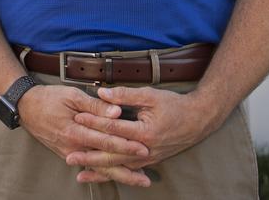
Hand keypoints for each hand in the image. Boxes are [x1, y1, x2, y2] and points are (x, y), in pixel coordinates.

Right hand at [16, 85, 153, 187]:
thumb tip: (117, 111)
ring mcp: (71, 153)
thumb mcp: (72, 95)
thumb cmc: (49, 98)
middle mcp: (74, 147)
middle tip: (147, 176)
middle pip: (105, 162)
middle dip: (127, 170)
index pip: (106, 141)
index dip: (126, 145)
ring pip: (98, 168)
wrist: (26, 108)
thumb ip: (95, 105)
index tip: (143, 148)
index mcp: (76, 132)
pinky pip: (89, 166)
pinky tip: (115, 176)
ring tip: (138, 180)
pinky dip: (103, 174)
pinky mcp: (68, 154)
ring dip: (119, 175)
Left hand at [68, 86, 216, 183]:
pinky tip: (100, 176)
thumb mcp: (150, 95)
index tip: (77, 118)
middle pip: (113, 155)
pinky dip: (113, 173)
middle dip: (90, 157)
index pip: (114, 128)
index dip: (94, 122)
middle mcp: (145, 150)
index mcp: (145, 132)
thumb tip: (102, 92)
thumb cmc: (174, 105)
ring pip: (119, 167)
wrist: (197, 120)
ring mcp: (148, 158)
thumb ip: (125, 94)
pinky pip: (127, 170)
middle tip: (70, 157)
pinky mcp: (149, 161)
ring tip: (79, 173)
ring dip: (99, 170)